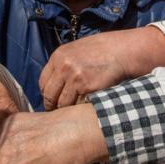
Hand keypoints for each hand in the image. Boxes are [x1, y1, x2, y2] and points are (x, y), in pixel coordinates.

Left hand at [39, 28, 164, 109]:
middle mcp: (64, 67)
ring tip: (71, 112)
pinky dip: (79, 108)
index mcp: (58, 56)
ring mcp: (75, 78)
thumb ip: (62, 65)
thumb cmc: (100, 51)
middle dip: (53, 105)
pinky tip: (84, 107)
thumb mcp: (75, 50)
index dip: (47, 94)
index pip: (43, 83)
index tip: (52, 100)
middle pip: (49, 95)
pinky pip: (77, 105)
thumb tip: (53, 84)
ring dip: (67, 109)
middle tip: (58, 112)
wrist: (121, 51)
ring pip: (63, 103)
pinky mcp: (88, 88)